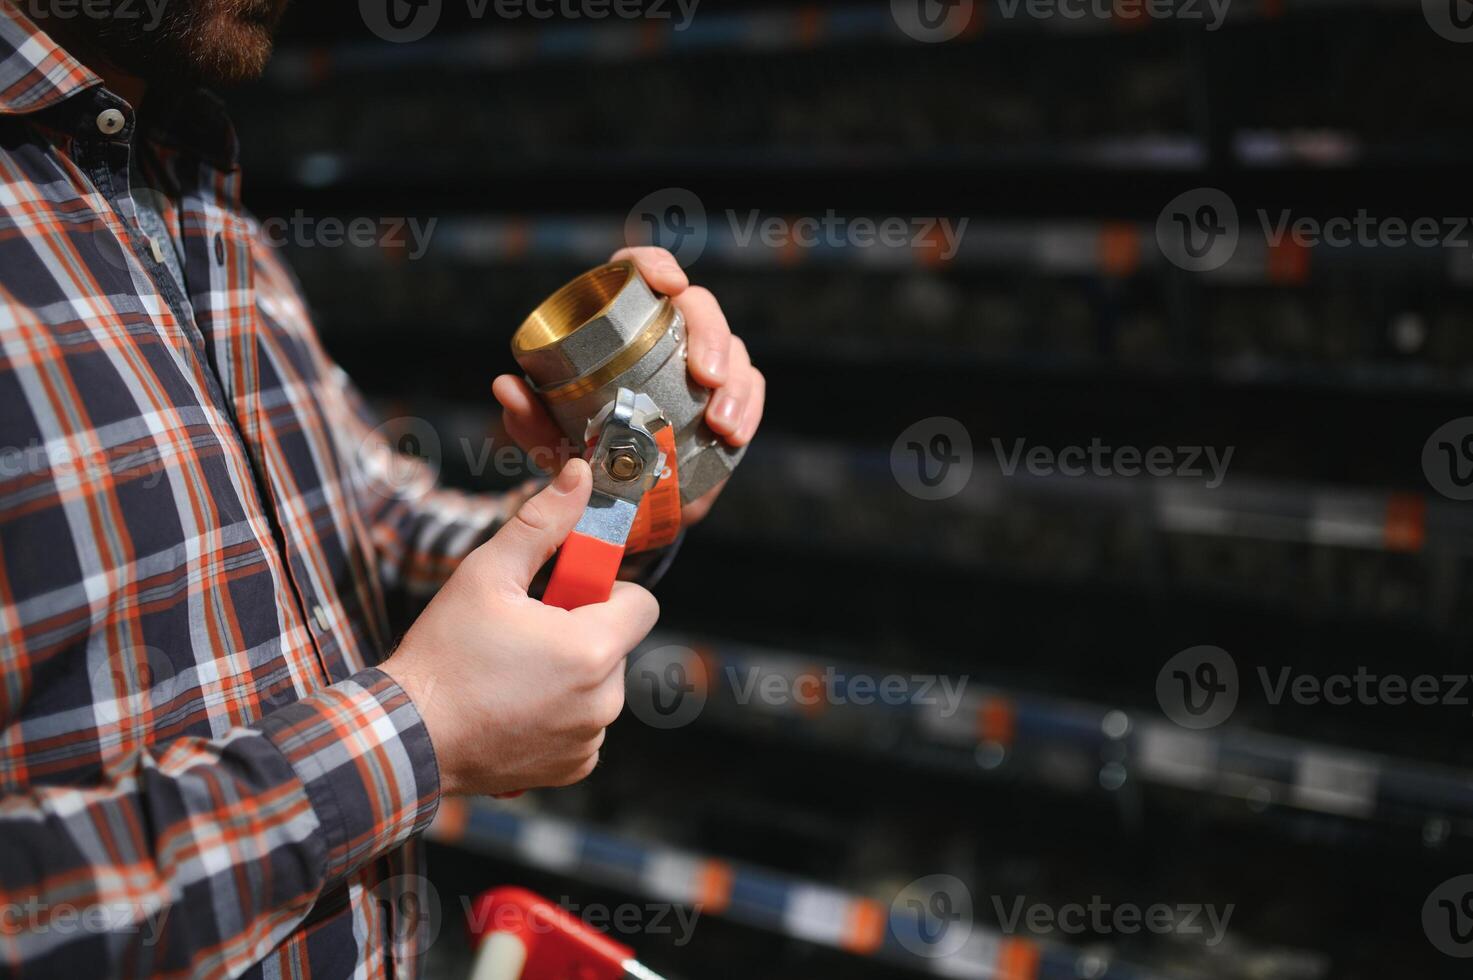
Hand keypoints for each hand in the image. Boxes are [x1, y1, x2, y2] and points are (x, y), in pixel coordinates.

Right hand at [381, 459, 659, 796]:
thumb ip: (542, 522)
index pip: (642, 603)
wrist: (407, 739)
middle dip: (583, 631)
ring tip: (513, 672)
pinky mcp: (573, 768)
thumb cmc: (444, 654)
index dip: (606, 590)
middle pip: (618, 644)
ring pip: (600, 685)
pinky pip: (585, 726)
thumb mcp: (488, 573)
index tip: (563, 592)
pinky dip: (561, 714)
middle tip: (526, 631)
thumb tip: (581, 475)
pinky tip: (514, 706)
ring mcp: (590, 739)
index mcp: (592, 649)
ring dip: (572, 674)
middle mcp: (604, 701)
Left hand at [493, 246, 764, 524]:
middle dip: (710, 336)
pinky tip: (735, 433)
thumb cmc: (585, 456)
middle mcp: (667, 334)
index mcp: (621, 325)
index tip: (671, 286)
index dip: (656, 265)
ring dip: (734, 383)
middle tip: (705, 379)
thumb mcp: (553, 442)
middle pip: (700, 308)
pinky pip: (750, 388)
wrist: (622, 502)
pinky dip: (749, 407)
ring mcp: (703, 364)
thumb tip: (506, 387)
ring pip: (734, 349)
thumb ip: (531, 418)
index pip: (639, 272)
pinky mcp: (729, 398)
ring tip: (721, 425)